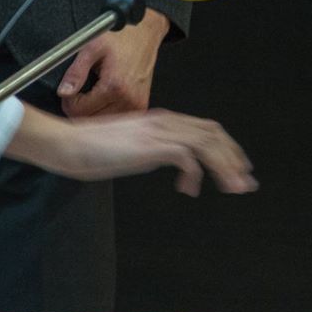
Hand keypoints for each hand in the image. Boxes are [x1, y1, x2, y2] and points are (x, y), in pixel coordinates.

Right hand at [6, 107, 256, 195]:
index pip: (206, 128)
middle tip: (246, 183)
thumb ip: (152, 149)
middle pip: (214, 134)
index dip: (227, 148)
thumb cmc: (91, 148)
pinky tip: (188, 190)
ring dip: (225, 167)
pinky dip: (194, 175)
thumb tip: (170, 161)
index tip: (238, 167)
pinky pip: (186, 158)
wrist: (66, 142)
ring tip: (233, 188)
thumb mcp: (130, 146)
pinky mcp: (149, 146)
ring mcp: (158, 132)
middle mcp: (165, 122)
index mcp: (162, 120)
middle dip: (234, 158)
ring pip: (207, 144)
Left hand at [57, 10, 169, 117]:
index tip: (70, 90)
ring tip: (94, 92)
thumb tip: (64, 92)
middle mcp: (129, 100)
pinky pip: (115, 118)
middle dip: (81, 108)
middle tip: (81, 90)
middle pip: (91, 119)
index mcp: (115, 87)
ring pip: (102, 121)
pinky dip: (106, 111)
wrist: (144, 35)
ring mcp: (136, 106)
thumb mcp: (92, 48)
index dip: (69, 101)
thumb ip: (76, 72)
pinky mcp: (140, 107)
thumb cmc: (121, 38)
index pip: (79, 111)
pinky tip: (105, 98)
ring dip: (94, 111)